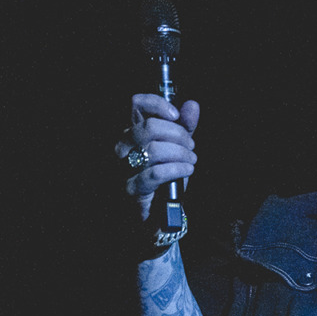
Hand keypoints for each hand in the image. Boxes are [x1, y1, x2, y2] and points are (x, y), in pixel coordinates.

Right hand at [114, 94, 198, 220]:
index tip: (176, 115)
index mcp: (134, 132)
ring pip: (154, 149)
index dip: (158, 104)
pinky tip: (187, 170)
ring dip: (181, 153)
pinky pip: (156, 173)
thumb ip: (185, 126)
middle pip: (149, 126)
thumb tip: (192, 105)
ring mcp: (125, 168)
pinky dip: (177, 169)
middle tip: (190, 146)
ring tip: (190, 160)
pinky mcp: (132, 188)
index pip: (136, 105)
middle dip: (178, 134)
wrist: (162, 211)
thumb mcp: (179, 147)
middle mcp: (125, 147)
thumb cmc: (167, 176)